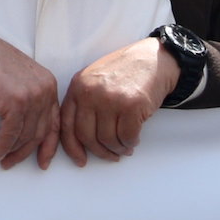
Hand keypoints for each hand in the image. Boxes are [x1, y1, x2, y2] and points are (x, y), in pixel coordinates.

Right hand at [0, 27, 59, 169]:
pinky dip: (1, 146)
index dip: (48, 146)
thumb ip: (32, 98)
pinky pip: (10, 134)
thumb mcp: (21, 78)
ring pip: (25, 136)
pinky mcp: (15, 103)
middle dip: (25, 152)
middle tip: (12, 162)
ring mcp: (31, 96)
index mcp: (49, 84)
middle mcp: (45, 90)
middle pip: (40, 133)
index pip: (54, 123)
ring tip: (0, 157)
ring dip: (11, 151)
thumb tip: (29, 127)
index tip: (43, 161)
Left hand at [58, 37, 179, 165]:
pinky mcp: (132, 105)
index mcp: (77, 86)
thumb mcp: (94, 80)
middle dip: (99, 152)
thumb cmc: (123, 72)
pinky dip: (130, 143)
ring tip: (125, 146)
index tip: (80, 160)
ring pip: (108, 139)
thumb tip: (79, 140)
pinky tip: (134, 140)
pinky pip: (127, 137)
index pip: (67, 124)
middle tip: (110, 156)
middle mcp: (90, 92)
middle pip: (86, 136)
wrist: (152, 59)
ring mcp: (111, 98)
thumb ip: (84, 103)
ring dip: (117, 148)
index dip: (72, 147)